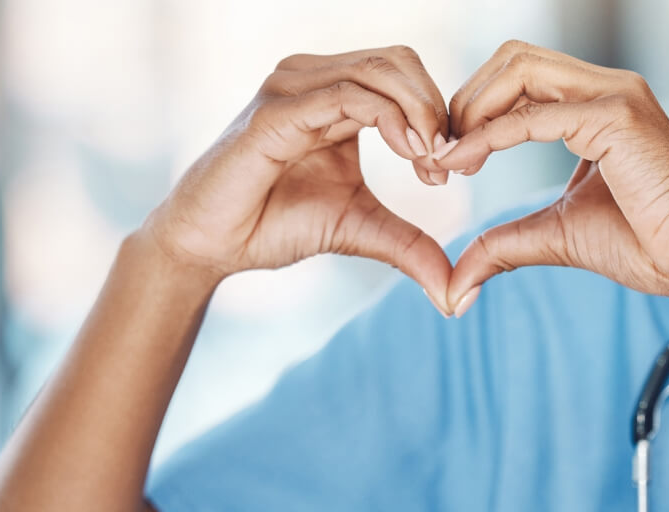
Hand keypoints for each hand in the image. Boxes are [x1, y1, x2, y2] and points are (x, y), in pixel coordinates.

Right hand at [140, 46, 455, 310]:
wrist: (213, 245)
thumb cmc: (276, 225)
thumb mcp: (360, 230)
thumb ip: (409, 246)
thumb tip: (456, 294)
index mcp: (334, 94)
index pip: (403, 74)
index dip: (438, 114)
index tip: (450, 169)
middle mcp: (313, 78)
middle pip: (399, 61)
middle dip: (436, 108)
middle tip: (448, 163)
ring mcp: (292, 88)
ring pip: (380, 71)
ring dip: (420, 113)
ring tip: (431, 162)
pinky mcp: (277, 111)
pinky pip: (347, 95)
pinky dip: (389, 118)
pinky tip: (408, 152)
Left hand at [435, 41, 668, 310]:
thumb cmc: (645, 246)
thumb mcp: (556, 236)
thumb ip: (505, 244)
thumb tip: (457, 282)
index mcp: (596, 106)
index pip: (519, 79)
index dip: (472, 111)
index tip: (444, 159)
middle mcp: (606, 88)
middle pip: (512, 59)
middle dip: (464, 101)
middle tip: (439, 154)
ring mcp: (614, 95)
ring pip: (519, 68)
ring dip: (471, 109)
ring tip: (448, 157)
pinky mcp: (616, 118)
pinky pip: (532, 114)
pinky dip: (489, 136)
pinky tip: (462, 163)